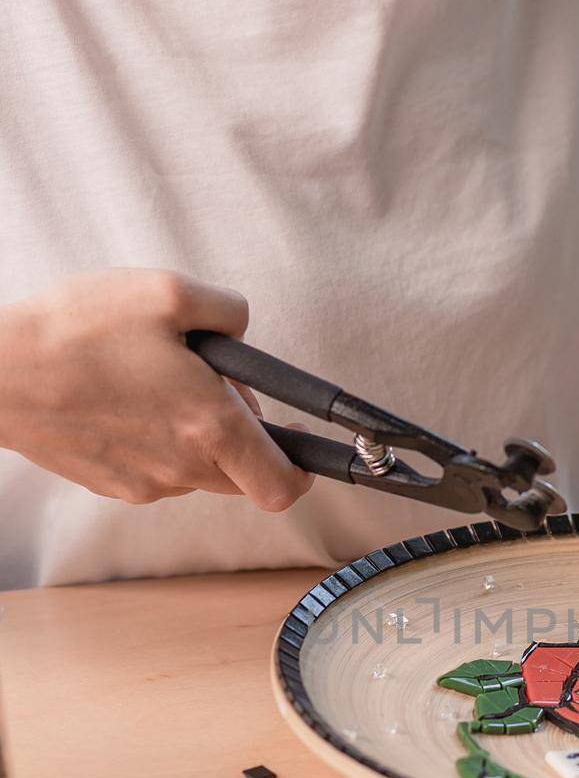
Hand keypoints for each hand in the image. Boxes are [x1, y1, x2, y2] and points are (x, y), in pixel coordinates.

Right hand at [0, 269, 310, 509]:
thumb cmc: (77, 332)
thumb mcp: (168, 292)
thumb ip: (229, 311)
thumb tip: (243, 329)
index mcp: (210, 426)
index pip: (282, 484)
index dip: (302, 470)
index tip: (300, 447)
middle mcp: (183, 467)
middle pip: (245, 475)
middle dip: (245, 437)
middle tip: (213, 386)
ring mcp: (147, 483)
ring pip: (201, 472)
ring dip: (199, 437)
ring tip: (159, 385)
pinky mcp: (115, 486)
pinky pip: (160, 471)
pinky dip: (160, 443)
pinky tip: (127, 401)